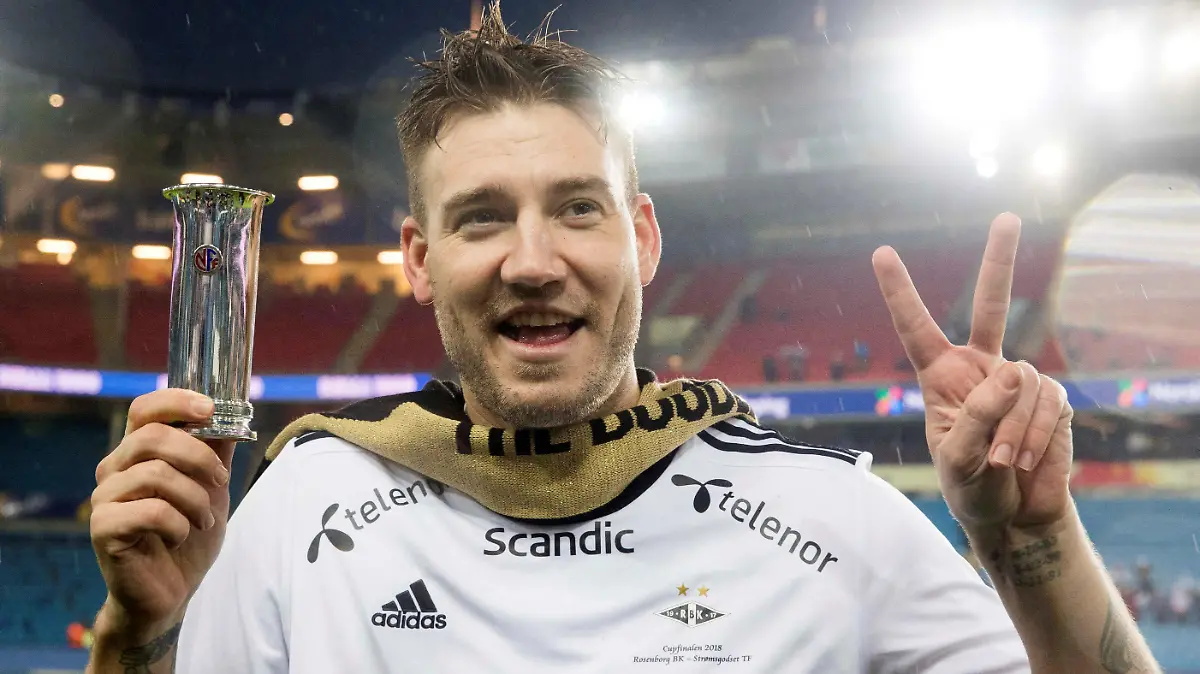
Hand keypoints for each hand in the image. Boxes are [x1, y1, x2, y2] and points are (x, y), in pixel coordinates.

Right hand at [90, 389, 234, 639]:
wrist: (170, 592)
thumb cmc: (188, 537)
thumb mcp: (211, 489)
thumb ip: (216, 452)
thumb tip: (232, 414)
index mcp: (137, 453)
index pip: (144, 409)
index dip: (176, 401)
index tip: (210, 408)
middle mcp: (114, 469)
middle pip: (153, 436)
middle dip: (199, 457)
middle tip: (220, 482)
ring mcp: (104, 498)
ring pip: (156, 474)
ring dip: (195, 499)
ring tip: (203, 520)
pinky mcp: (102, 528)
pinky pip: (150, 511)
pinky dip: (178, 524)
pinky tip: (180, 536)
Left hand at [872, 214, 1073, 533]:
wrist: (1013, 516)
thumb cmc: (970, 488)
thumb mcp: (958, 459)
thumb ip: (979, 416)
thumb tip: (1012, 371)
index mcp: (940, 376)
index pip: (916, 327)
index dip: (900, 292)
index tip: (881, 252)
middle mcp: (979, 368)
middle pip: (990, 305)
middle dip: (1000, 261)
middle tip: (1007, 216)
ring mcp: (1018, 380)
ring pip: (1021, 382)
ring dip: (1014, 430)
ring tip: (1004, 462)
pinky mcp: (1051, 398)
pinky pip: (1047, 403)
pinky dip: (1036, 436)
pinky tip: (1028, 459)